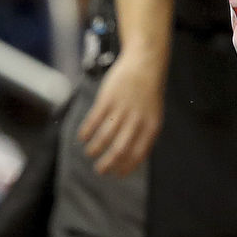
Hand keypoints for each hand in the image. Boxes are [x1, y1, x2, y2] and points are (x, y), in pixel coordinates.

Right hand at [78, 51, 164, 176]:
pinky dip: (86, 132)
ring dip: (94, 149)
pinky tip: (82, 137)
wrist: (145, 63)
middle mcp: (137, 119)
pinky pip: (93, 121)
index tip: (116, 174)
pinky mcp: (108, 99)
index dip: (125, 167)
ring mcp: (122, 109)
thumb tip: (132, 159)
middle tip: (99, 170)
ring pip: (104, 137)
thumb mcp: (153, 113)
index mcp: (151, 125)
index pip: (138, 154)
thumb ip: (144, 134)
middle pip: (119, 150)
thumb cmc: (148, 92)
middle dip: (107, 164)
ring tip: (90, 152)